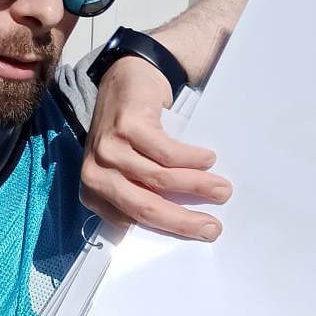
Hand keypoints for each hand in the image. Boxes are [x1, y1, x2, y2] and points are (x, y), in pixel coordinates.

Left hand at [80, 57, 230, 240]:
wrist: (124, 81)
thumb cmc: (130, 134)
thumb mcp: (128, 170)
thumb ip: (143, 194)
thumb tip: (183, 223)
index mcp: (93, 193)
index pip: (134, 221)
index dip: (171, 230)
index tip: (201, 233)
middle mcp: (94, 174)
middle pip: (145, 206)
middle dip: (184, 221)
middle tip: (213, 227)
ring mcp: (109, 149)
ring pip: (161, 179)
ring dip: (198, 186)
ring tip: (222, 190)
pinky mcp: (127, 126)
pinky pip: (167, 153)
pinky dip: (192, 159)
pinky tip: (208, 159)